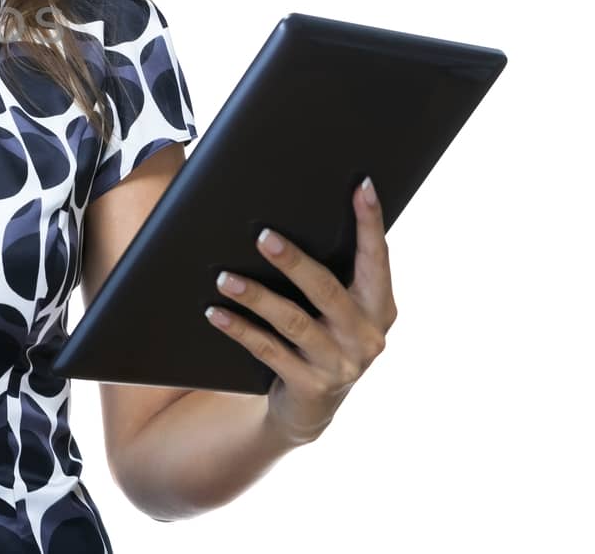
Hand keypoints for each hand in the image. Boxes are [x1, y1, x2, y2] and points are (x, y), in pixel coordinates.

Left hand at [205, 176, 398, 445]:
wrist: (309, 408)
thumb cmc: (320, 338)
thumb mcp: (338, 310)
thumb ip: (331, 273)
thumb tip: (285, 221)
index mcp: (379, 307)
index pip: (376, 258)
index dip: (370, 222)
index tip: (360, 186)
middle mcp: (366, 335)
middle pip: (327, 290)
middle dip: (294, 262)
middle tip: (263, 236)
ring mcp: (340, 363)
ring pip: (293, 321)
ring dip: (256, 297)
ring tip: (225, 277)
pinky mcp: (310, 385)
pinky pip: (268, 350)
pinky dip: (240, 329)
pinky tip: (216, 312)